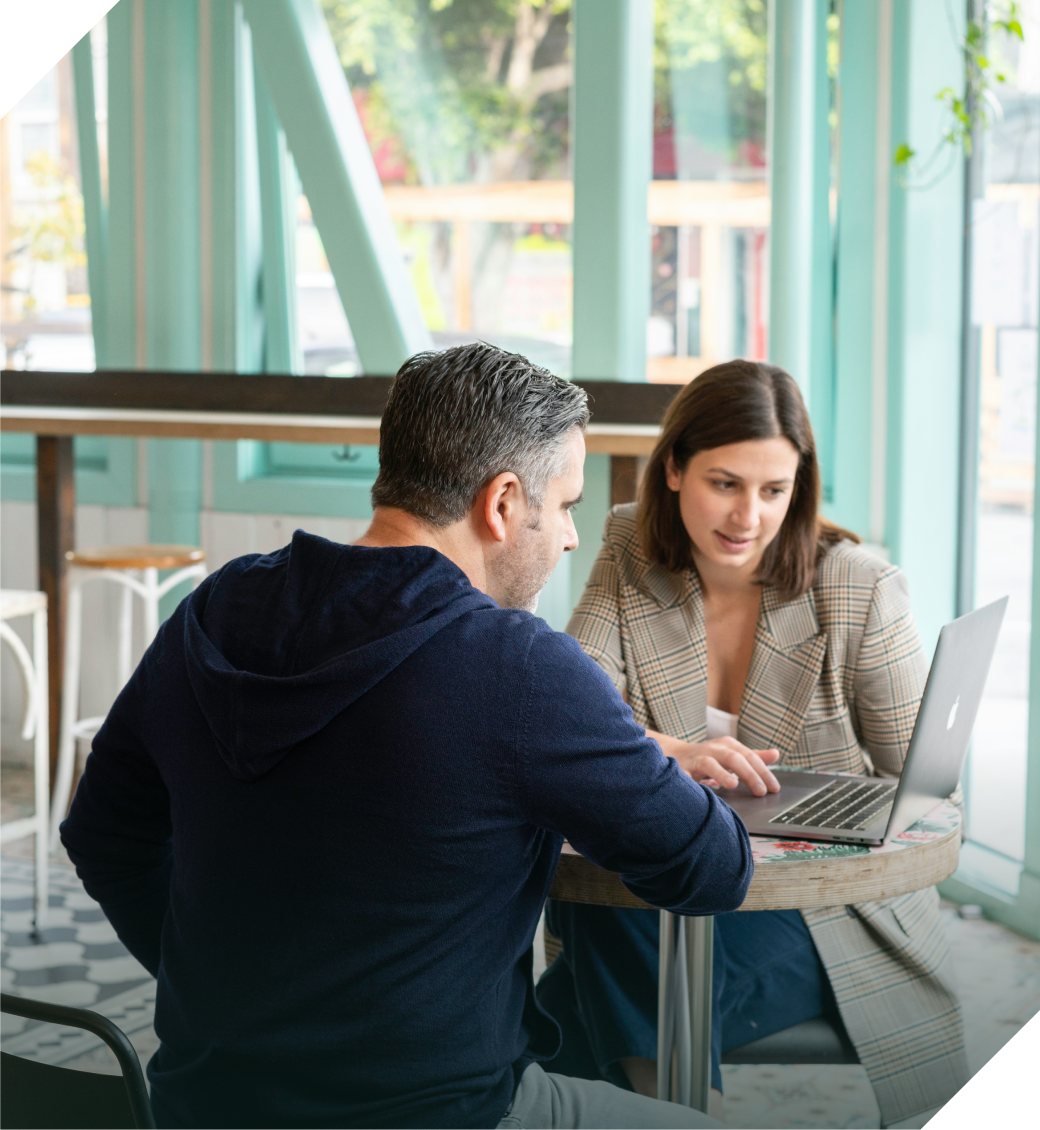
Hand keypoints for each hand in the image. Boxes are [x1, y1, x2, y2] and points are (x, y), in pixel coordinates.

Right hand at [648, 730, 780, 795]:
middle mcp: (713, 749)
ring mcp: (696, 758)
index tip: (774, 788)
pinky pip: (686, 776)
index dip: (763, 772)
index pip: (750, 756)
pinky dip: (694, 784)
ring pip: (709, 763)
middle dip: (749, 774)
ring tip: (732, 785)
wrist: (676, 754)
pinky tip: (701, 793)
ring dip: (721, 774)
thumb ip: (754, 756)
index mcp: (728, 745)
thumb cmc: (709, 757)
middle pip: (734, 758)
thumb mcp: (732, 753)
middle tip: (761, 792)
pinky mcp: (681, 769)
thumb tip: (776, 754)